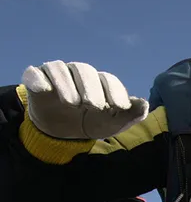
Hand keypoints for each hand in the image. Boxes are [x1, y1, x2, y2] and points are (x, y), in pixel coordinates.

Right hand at [22, 60, 147, 139]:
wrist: (65, 133)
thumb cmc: (93, 122)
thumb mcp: (114, 123)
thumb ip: (131, 114)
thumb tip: (145, 103)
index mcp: (99, 82)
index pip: (108, 80)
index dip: (115, 91)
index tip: (119, 107)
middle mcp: (78, 74)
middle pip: (84, 70)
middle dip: (91, 87)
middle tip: (94, 106)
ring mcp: (56, 76)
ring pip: (59, 68)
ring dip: (66, 84)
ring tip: (73, 103)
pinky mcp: (36, 81)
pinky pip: (34, 74)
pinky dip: (39, 79)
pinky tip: (46, 90)